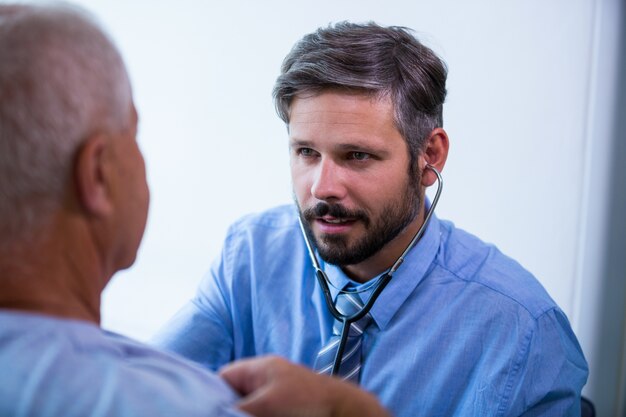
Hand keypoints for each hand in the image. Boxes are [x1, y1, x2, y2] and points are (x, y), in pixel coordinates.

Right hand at [220, 356, 390, 416]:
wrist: (346, 412)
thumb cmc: (309, 401)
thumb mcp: (266, 403)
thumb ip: (239, 408)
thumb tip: (216, 411)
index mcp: (259, 368)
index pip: (222, 378)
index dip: (210, 394)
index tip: (203, 408)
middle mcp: (266, 380)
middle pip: (234, 396)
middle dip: (228, 408)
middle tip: (221, 416)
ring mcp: (276, 397)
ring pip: (248, 407)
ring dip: (244, 413)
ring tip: (243, 416)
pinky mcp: (285, 410)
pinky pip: (262, 412)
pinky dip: (259, 415)